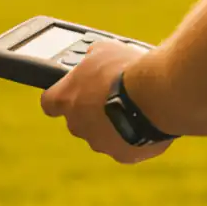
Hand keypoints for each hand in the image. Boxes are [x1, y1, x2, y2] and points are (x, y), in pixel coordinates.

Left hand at [41, 40, 172, 164]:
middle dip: (92, 110)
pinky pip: (125, 146)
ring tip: (136, 107)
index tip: (73, 91)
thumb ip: (92, 58)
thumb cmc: (126, 69)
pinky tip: (147, 121)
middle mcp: (76, 125)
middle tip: (111, 95)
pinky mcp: (122, 155)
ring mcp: (99, 143)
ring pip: (102, 135)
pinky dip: (134, 136)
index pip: (49, 102)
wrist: (157, 95)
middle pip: (78, 120)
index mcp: (65, 99)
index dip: (61, 97)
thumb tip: (94, 56)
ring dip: (114, 123)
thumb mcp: (104, 50)